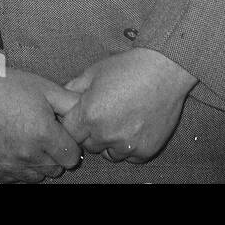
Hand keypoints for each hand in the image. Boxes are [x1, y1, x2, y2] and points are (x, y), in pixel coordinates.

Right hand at [0, 52, 81, 182]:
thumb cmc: (11, 86)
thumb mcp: (47, 88)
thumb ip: (72, 104)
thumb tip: (87, 115)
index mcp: (44, 134)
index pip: (71, 158)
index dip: (69, 145)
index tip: (61, 134)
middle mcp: (28, 154)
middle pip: (55, 169)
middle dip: (55, 154)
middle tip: (45, 135)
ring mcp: (10, 164)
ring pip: (37, 176)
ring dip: (38, 163)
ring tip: (30, 140)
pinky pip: (17, 178)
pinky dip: (20, 167)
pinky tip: (15, 147)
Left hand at [61, 49, 195, 163]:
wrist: (165, 69)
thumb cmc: (128, 67)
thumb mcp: (94, 72)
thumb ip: (72, 89)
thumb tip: (58, 101)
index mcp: (89, 114)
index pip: (68, 133)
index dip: (74, 123)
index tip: (83, 114)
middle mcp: (106, 134)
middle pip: (87, 144)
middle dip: (91, 132)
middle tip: (105, 113)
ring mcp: (127, 145)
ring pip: (108, 153)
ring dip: (110, 141)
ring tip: (122, 118)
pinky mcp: (145, 151)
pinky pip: (129, 156)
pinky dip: (130, 146)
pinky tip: (135, 125)